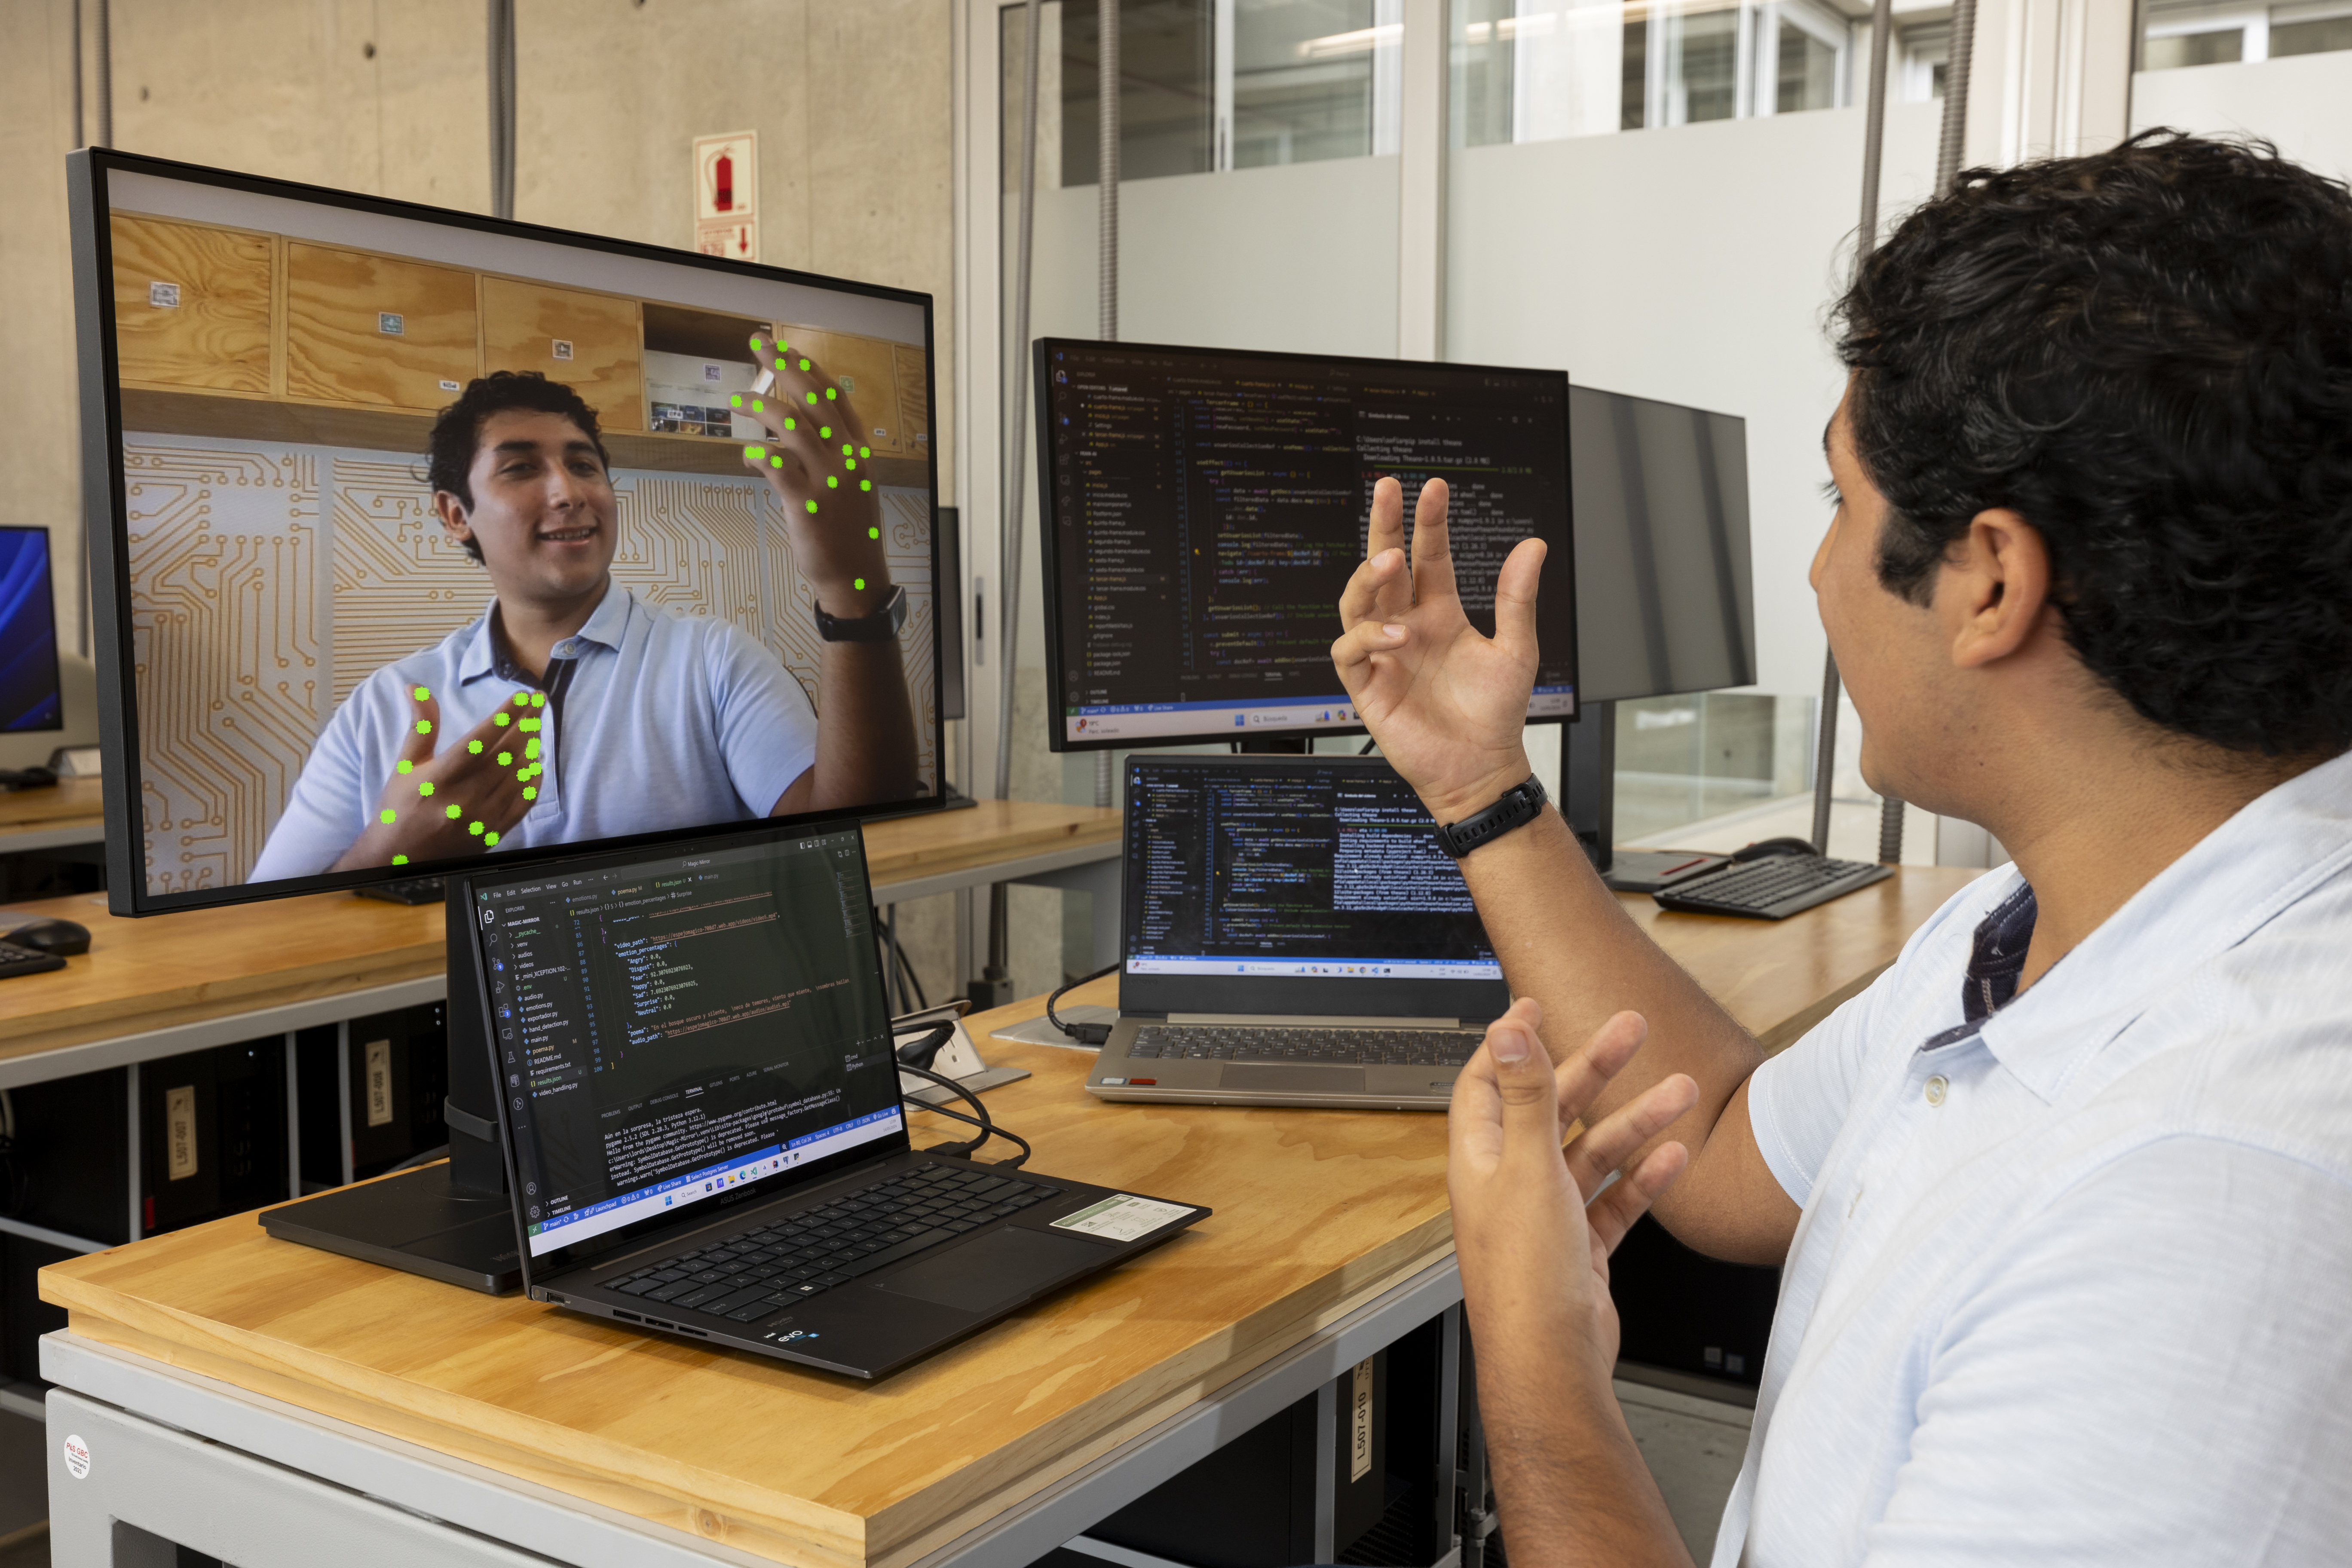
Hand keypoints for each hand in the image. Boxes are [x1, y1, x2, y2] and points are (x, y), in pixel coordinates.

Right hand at [331, 687, 540, 870]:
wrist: (399, 858)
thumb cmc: (400, 807)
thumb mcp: (405, 765)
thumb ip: (420, 727)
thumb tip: (416, 688)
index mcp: (439, 779)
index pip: (479, 741)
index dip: (504, 716)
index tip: (523, 696)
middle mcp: (463, 799)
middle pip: (506, 755)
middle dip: (526, 725)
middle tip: (538, 705)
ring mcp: (481, 818)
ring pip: (518, 777)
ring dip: (532, 748)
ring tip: (536, 727)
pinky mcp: (493, 833)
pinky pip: (523, 803)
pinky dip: (534, 781)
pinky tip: (536, 764)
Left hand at [739, 334, 893, 617]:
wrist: (855, 577)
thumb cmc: (849, 533)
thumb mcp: (850, 486)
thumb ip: (827, 456)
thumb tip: (787, 434)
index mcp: (858, 451)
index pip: (834, 398)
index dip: (809, 369)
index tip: (787, 349)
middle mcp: (846, 459)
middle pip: (813, 399)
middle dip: (784, 367)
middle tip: (760, 347)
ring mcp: (828, 480)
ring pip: (792, 425)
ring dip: (761, 407)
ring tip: (739, 401)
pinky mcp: (806, 503)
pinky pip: (776, 466)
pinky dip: (757, 454)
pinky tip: (747, 453)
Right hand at [1331, 476, 1547, 822]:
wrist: (1480, 767)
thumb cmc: (1496, 713)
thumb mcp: (1517, 650)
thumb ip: (1517, 598)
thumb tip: (1533, 545)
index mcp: (1440, 615)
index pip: (1429, 558)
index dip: (1428, 523)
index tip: (1433, 489)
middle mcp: (1407, 627)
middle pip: (1385, 567)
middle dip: (1383, 525)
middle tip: (1386, 489)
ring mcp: (1384, 655)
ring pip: (1358, 603)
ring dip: (1368, 578)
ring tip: (1390, 559)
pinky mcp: (1367, 686)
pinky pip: (1350, 652)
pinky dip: (1367, 637)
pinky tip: (1395, 634)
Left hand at [1448, 998, 1697, 1370]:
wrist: (1552, 1361)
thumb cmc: (1525, 1276)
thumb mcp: (1527, 1167)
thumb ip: (1525, 1097)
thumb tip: (1505, 1033)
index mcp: (1481, 1160)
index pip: (1488, 1084)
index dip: (1511, 1044)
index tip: (1535, 1006)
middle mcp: (1508, 1184)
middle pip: (1551, 1109)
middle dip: (1593, 1067)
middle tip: (1632, 1030)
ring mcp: (1545, 1217)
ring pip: (1591, 1153)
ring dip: (1634, 1121)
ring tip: (1682, 1091)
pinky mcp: (1579, 1248)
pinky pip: (1614, 1201)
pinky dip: (1641, 1179)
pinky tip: (1671, 1158)